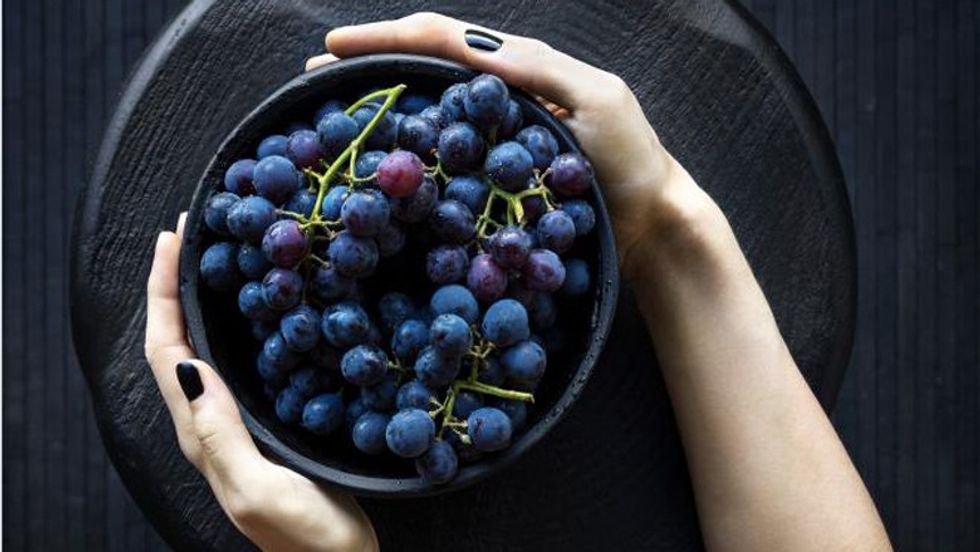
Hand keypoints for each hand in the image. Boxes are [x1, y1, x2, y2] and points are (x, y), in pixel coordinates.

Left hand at [144, 213, 377, 551]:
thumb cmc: (304, 537)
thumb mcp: (258, 489)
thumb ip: (220, 434)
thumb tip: (188, 364)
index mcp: (201, 434)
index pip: (165, 350)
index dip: (162, 293)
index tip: (173, 239)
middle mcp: (209, 424)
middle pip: (174, 342)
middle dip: (172, 286)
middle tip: (190, 234)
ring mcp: (235, 425)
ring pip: (201, 351)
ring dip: (196, 302)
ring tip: (213, 259)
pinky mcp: (262, 425)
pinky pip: (234, 364)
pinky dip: (231, 328)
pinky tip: (256, 311)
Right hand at [306, 12, 706, 278]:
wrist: (651, 222)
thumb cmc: (632, 161)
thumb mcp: (598, 100)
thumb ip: (541, 72)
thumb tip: (476, 54)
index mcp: (520, 68)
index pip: (442, 40)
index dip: (387, 39)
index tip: (334, 48)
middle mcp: (500, 97)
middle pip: (423, 69)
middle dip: (368, 66)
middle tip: (314, 78)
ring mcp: (494, 139)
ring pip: (428, 113)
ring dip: (379, 108)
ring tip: (332, 117)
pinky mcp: (495, 177)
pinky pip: (444, 160)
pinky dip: (408, 156)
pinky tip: (383, 167)